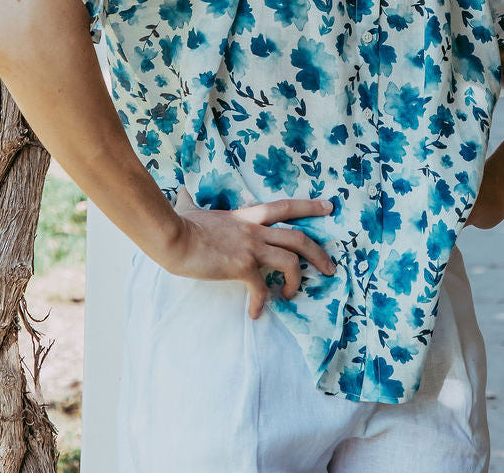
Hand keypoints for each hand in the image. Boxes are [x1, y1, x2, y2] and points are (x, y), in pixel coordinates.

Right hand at [159, 197, 337, 318]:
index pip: (285, 207)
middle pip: (299, 238)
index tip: (329, 208)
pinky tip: (255, 313)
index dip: (309, 206)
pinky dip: (261, 303)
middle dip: (319, 254)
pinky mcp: (242, 266)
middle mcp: (255, 230)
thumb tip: (180, 191)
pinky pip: (261, 289)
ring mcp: (251, 248)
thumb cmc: (179, 223)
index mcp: (247, 216)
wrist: (173, 237)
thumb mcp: (190, 207)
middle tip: (330, 269)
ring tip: (289, 295)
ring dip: (296, 281)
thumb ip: (191, 200)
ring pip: (291, 262)